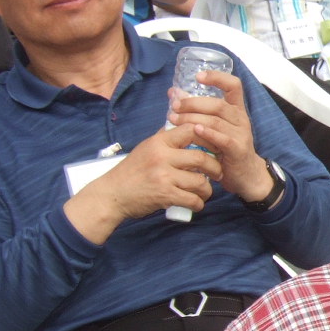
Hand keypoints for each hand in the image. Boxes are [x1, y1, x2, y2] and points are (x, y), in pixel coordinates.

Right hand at [64, 123, 221, 244]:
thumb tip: (183, 127)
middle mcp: (162, 156)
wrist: (112, 194)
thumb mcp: (145, 148)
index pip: (191, 131)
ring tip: (205, 191)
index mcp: (158, 142)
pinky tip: (195, 203)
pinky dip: (198, 203)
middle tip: (217, 173)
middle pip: (201, 157)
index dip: (208, 138)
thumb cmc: (130, 172)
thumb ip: (164, 139)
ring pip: (200, 181)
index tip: (214, 147)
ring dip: (207, 189)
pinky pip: (192, 199)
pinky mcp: (165, 195)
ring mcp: (163, 176)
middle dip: (215, 167)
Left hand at [168, 70, 274, 203]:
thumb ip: (197, 110)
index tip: (198, 76)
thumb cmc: (226, 149)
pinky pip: (222, 138)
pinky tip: (195, 130)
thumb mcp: (214, 127)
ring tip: (174, 119)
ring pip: (216, 120)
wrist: (246, 175)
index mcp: (236, 109)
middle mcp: (241, 118)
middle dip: (193, 103)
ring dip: (192, 118)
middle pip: (217, 104)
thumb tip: (173, 92)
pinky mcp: (238, 149)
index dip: (217, 77)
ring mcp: (241, 134)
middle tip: (174, 105)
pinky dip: (208, 133)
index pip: (234, 85)